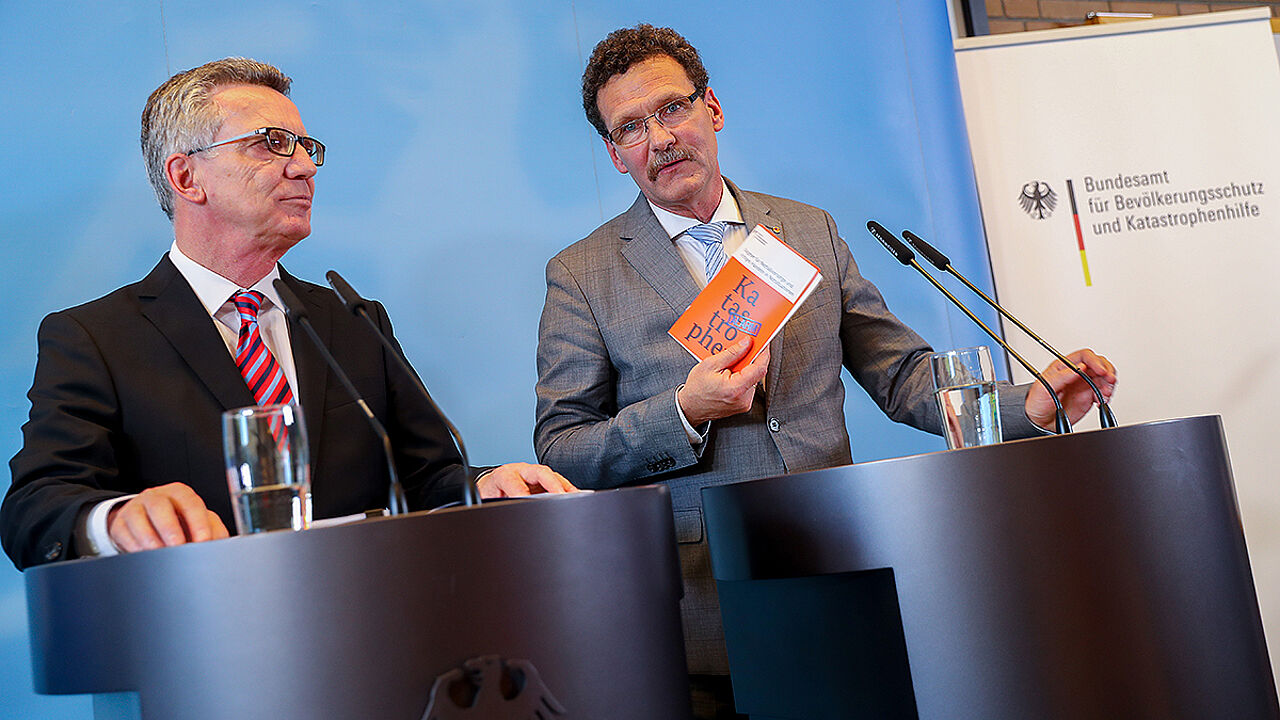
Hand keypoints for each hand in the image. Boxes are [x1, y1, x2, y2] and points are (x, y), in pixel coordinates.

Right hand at [107, 482, 228, 552]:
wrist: (148, 522)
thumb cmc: (179, 521)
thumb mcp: (198, 522)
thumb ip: (213, 531)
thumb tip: (222, 545)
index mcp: (181, 494)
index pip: (190, 503)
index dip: (197, 522)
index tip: (203, 540)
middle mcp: (157, 497)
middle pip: (160, 506)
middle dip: (170, 528)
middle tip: (178, 546)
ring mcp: (136, 508)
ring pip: (139, 517)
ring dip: (150, 538)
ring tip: (160, 553)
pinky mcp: (120, 523)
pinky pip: (123, 532)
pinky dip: (133, 545)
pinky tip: (144, 554)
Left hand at [476, 462, 578, 497]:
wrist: (491, 486)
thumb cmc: (490, 494)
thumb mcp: (488, 501)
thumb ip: (496, 506)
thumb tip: (508, 515)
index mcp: (503, 476)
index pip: (513, 481)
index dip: (522, 492)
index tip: (528, 502)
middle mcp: (520, 471)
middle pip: (539, 472)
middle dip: (552, 484)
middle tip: (561, 496)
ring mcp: (533, 474)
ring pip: (551, 476)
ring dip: (564, 487)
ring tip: (576, 498)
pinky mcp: (543, 480)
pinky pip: (557, 482)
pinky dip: (567, 490)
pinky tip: (575, 497)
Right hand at [677, 339, 769, 425]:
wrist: (691, 408)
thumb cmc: (696, 390)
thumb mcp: (710, 365)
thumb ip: (731, 354)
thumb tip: (746, 344)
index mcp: (735, 389)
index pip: (759, 368)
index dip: (763, 353)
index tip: (762, 343)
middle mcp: (743, 398)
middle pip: (756, 373)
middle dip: (750, 359)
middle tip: (741, 350)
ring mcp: (744, 403)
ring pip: (753, 379)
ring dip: (745, 369)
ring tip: (729, 366)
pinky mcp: (743, 404)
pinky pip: (748, 386)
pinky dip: (742, 377)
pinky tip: (729, 375)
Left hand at [1024, 348, 1117, 429]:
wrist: (1040, 421)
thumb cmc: (1037, 402)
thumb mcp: (1044, 387)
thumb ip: (1062, 376)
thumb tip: (1079, 367)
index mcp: (1064, 366)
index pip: (1084, 356)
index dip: (1095, 361)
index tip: (1101, 371)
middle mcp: (1076, 373)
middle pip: (1098, 364)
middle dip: (1107, 371)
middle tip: (1109, 381)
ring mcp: (1084, 384)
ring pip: (1104, 377)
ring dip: (1109, 384)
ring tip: (1105, 394)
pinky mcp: (1089, 396)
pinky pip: (1104, 391)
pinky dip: (1107, 395)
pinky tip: (1102, 400)